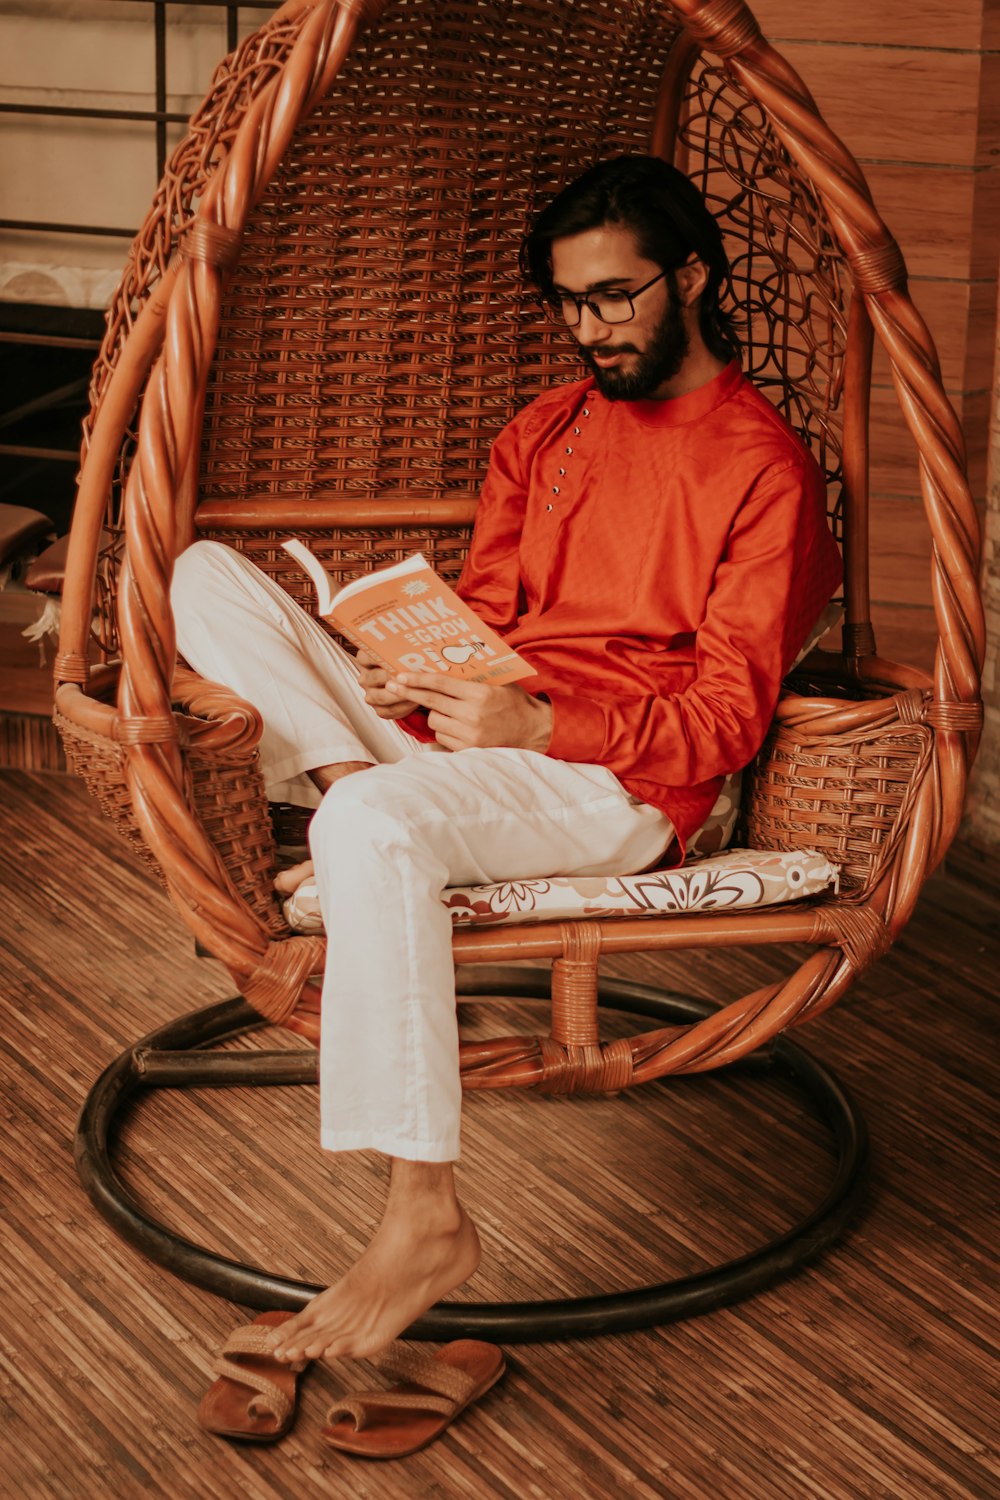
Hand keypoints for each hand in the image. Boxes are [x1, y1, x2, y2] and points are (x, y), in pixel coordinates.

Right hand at [356, 647, 419, 718]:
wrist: (412, 683)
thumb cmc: (406, 663)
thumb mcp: (402, 650)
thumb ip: (403, 646)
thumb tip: (414, 640)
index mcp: (366, 660)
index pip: (366, 656)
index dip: (379, 656)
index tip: (393, 655)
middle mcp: (366, 678)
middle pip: (374, 677)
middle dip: (392, 676)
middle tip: (407, 674)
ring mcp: (371, 695)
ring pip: (381, 696)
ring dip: (399, 693)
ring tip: (415, 688)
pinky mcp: (380, 709)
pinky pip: (389, 710)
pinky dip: (403, 707)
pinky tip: (415, 700)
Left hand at [388, 671, 552, 752]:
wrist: (533, 730)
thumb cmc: (514, 702)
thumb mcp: (497, 683)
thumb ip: (472, 677)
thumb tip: (443, 663)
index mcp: (480, 694)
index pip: (440, 684)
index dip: (417, 679)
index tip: (400, 675)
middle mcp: (472, 715)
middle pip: (430, 702)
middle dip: (408, 692)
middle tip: (392, 685)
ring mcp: (469, 734)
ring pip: (434, 720)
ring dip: (434, 713)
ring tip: (445, 709)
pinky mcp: (468, 749)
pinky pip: (442, 736)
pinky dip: (443, 729)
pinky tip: (454, 724)